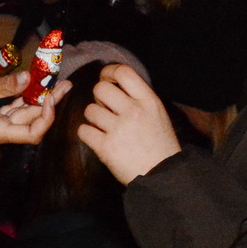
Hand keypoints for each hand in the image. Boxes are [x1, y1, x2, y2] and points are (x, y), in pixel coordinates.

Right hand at [0, 70, 69, 148]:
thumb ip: (3, 85)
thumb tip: (28, 79)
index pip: (33, 133)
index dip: (47, 116)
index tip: (50, 96)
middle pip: (29, 119)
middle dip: (46, 100)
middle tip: (63, 82)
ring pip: (19, 112)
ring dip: (33, 97)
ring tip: (50, 80)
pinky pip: (5, 109)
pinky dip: (14, 97)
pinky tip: (23, 83)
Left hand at [76, 64, 179, 181]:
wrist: (163, 176)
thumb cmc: (160, 145)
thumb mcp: (157, 114)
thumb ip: (138, 98)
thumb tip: (114, 83)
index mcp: (148, 101)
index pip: (123, 72)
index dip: (109, 72)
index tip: (106, 79)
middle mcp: (133, 111)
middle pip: (100, 88)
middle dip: (99, 97)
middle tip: (106, 108)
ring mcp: (119, 129)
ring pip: (89, 110)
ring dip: (93, 118)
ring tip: (104, 127)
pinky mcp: (106, 147)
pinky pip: (83, 130)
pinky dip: (87, 134)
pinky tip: (97, 139)